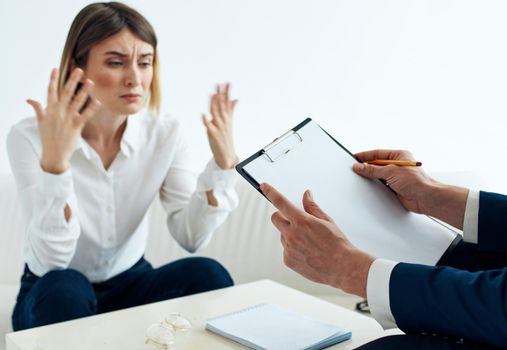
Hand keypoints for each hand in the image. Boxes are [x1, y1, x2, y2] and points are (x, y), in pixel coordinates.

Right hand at [27, 68, 100, 173]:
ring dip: (84, 91)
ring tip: (90, 81)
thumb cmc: (47, 138)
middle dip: (72, 80)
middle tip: (79, 70)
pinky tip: (97, 101)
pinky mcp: (76, 126)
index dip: (53, 79)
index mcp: (49, 109)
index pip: (50, 91)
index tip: (55, 69)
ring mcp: (68, 118)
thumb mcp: (40, 122)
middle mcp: (59, 112)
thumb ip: (38, 109)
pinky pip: (85, 115)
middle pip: (66, 92)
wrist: (54, 154)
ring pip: (77, 101)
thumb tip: (30, 99)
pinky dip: (92, 108)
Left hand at [202, 83, 237, 168]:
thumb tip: (235, 99)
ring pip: (216, 113)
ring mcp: (219, 127)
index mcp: (227, 118)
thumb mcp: (229, 122)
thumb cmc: (226, 138)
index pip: (227, 102)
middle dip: (221, 95)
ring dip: (214, 104)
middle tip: (219, 84)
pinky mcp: (214, 135)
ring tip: (213, 95)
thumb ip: (231, 110)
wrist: (227, 156)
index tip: (227, 83)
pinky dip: (206, 121)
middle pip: (222, 105)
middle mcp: (224, 121)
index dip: (226, 92)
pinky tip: (203, 115)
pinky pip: (209, 127)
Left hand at [260, 183, 373, 297]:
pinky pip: (285, 249)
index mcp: (301, 221)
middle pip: (275, 218)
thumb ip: (312, 207)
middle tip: (294, 220)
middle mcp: (292, 234)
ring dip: (290, 234)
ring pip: (282, 235)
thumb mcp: (326, 220)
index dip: (270, 192)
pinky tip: (307, 251)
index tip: (264, 187)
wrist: (342, 267)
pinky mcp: (288, 260)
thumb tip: (306, 196)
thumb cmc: (337, 244)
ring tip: (308, 241)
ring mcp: (289, 248)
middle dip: (282, 216)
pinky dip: (293, 248)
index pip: (280, 202)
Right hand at [353, 149, 467, 228]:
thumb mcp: (390, 172)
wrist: (425, 198)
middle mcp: (398, 165)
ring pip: (378, 175)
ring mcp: (396, 176)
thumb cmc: (416, 182)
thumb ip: (373, 169)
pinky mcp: (395, 187)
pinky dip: (374, 185)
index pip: (378, 153)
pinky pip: (381, 184)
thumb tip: (360, 166)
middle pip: (377, 164)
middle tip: (354, 168)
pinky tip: (368, 186)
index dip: (365, 155)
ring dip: (371, 176)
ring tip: (359, 176)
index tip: (354, 158)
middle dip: (366, 166)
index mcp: (399, 156)